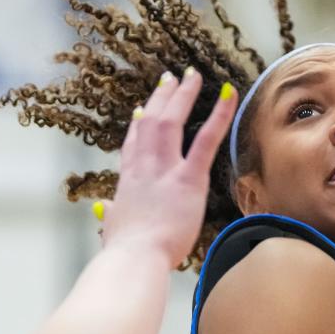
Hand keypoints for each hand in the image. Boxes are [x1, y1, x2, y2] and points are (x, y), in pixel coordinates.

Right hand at [100, 69, 236, 268]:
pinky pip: (206, 139)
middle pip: (151, 123)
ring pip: (171, 121)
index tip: (144, 110)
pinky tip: (229, 94)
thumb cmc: (125, 253)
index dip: (139, 125)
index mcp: (128, 182)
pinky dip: (219, 114)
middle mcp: (144, 168)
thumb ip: (110, 217)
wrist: (134, 258)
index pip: (133, 145)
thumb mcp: (112, 230)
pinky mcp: (188, 178)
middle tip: (171, 79)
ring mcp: (165, 169)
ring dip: (182, 95)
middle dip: (162, 99)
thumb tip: (105, 211)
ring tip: (191, 75)